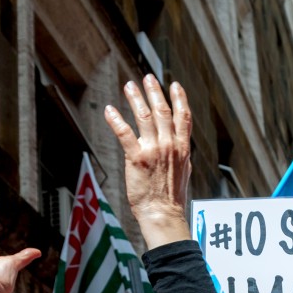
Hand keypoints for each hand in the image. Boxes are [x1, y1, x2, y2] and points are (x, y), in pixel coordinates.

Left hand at [104, 76, 193, 248]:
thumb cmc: (171, 199)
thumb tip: (180, 147)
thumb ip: (180, 155)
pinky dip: (116, 119)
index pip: (183, 117)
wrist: (163, 214)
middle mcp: (169, 145)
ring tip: (129, 86)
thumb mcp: (184, 172)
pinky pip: (124, 133)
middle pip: (162, 111)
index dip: (179, 98)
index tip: (174, 85)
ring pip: (145, 116)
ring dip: (136, 98)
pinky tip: (109, 110)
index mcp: (182, 148)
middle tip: (147, 78)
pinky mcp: (137, 158)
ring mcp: (154, 150)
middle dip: (154, 91)